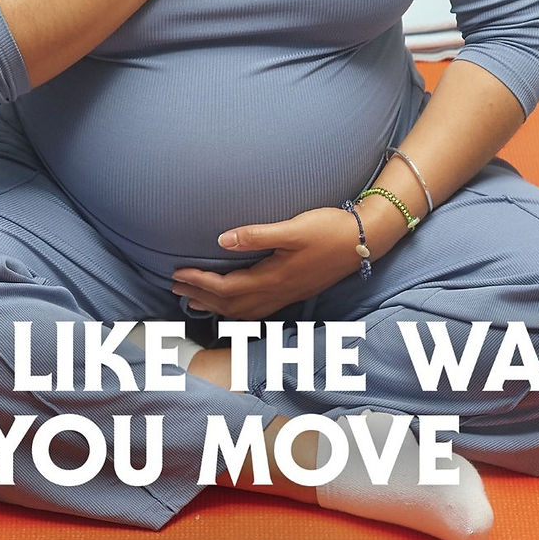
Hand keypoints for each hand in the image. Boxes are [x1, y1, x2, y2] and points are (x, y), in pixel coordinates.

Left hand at [171, 208, 366, 319]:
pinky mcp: (293, 292)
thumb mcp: (293, 228)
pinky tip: (231, 304)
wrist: (364, 242)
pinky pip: (256, 310)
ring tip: (193, 300)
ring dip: (215, 306)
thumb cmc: (330, 230)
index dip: (198, 283)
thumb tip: (222, 241)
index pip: (225, 287)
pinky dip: (236, 310)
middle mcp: (277, 292)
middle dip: (200, 296)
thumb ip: (257, 235)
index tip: (177, 275)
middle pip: (229, 304)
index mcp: (272, 278)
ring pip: (242, 311)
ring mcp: (286, 295)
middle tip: (174, 288)